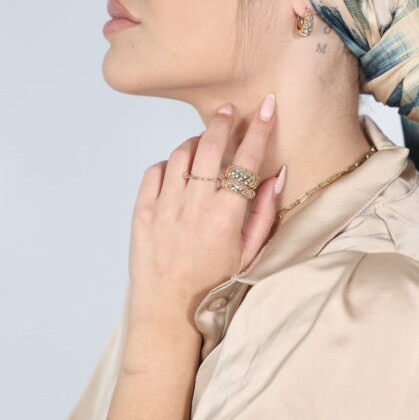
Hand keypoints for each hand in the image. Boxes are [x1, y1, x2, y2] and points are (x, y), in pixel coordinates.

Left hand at [125, 94, 283, 331]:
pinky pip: (155, 171)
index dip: (258, 128)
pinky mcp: (141, 212)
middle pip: (209, 146)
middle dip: (222, 121)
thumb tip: (276, 176)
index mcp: (226, 217)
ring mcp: (164, 207)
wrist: (168, 313)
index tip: (265, 106)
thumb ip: (264, 214)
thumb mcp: (249, 255)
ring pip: (180, 154)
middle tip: (228, 111)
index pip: (246, 160)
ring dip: (195, 142)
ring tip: (204, 145)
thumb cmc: (212, 288)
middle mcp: (194, 207)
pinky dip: (168, 164)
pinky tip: (178, 173)